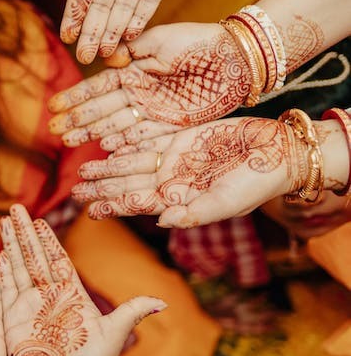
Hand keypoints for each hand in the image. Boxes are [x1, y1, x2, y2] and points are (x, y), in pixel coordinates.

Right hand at [0, 204, 163, 355]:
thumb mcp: (114, 334)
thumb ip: (132, 311)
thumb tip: (163, 301)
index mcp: (71, 295)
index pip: (57, 259)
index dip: (48, 239)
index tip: (40, 220)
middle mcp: (48, 297)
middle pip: (34, 256)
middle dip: (24, 232)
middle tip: (15, 208)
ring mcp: (28, 306)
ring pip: (17, 267)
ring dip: (10, 244)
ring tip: (2, 221)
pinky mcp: (13, 318)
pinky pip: (4, 289)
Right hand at [47, 22, 251, 148]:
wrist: (236, 58)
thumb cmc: (198, 42)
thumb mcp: (161, 39)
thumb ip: (132, 49)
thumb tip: (106, 59)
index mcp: (133, 70)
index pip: (98, 86)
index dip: (76, 96)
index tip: (54, 106)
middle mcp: (139, 93)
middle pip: (101, 109)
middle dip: (77, 119)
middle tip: (54, 130)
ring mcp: (153, 111)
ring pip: (116, 124)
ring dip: (92, 133)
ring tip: (69, 141)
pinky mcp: (170, 125)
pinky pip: (142, 136)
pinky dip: (123, 142)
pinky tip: (104, 147)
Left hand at [72, 117, 303, 227]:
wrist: (279, 151)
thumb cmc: (258, 184)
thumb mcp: (227, 202)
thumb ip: (194, 212)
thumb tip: (162, 221)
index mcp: (180, 199)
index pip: (139, 203)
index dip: (114, 206)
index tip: (90, 211)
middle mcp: (173, 180)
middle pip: (129, 183)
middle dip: (103, 187)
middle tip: (76, 190)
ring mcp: (176, 157)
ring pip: (134, 160)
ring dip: (109, 165)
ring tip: (85, 168)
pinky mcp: (183, 135)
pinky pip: (149, 138)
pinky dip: (129, 140)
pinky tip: (109, 143)